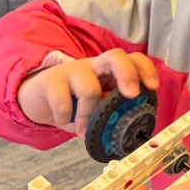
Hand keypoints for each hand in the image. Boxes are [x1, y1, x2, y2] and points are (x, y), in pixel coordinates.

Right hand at [16, 49, 159, 136]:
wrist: (37, 98)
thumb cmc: (73, 103)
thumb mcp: (97, 108)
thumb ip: (113, 114)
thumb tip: (131, 133)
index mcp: (109, 72)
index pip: (133, 59)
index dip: (145, 70)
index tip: (153, 88)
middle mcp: (94, 66)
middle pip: (115, 57)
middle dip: (127, 75)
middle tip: (131, 95)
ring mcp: (72, 71)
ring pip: (89, 88)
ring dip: (88, 115)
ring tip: (83, 130)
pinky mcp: (51, 80)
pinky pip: (62, 100)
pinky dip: (64, 116)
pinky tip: (63, 120)